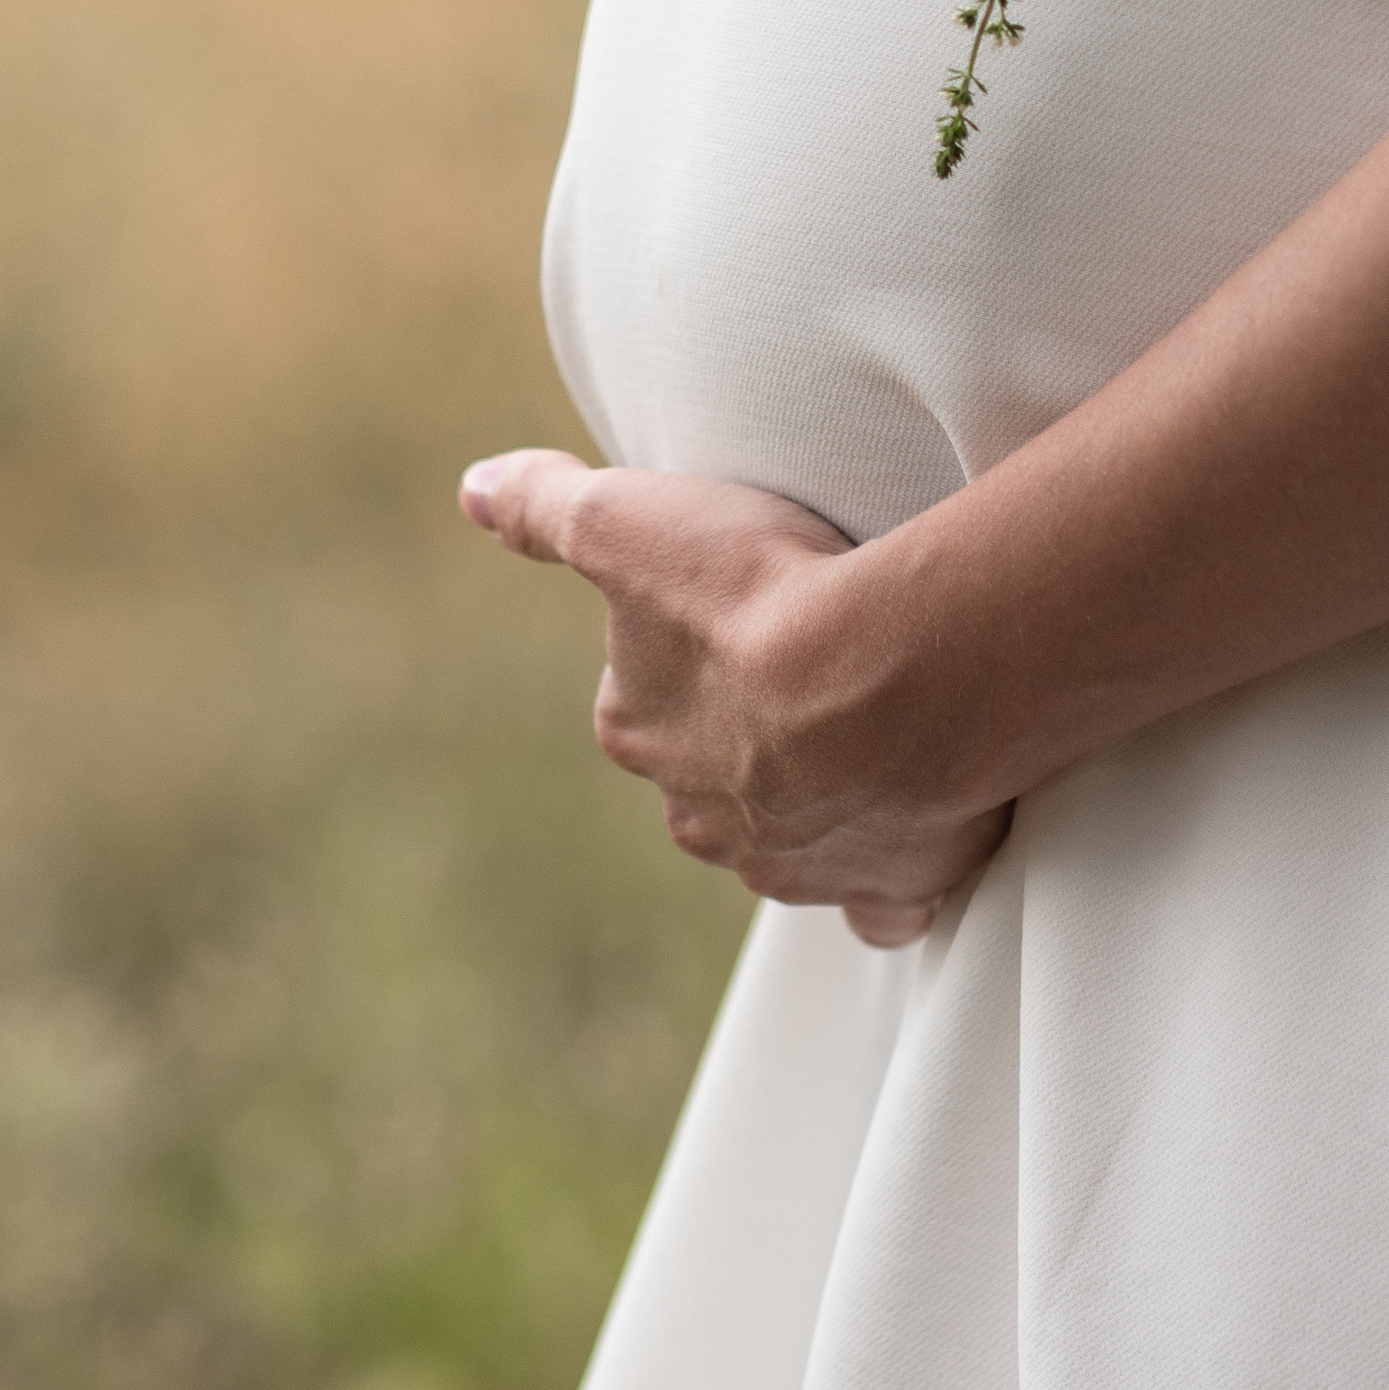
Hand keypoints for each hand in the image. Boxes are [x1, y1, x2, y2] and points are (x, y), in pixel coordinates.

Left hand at [462, 448, 1011, 946]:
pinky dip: (893, 873)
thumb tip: (474, 489)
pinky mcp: (885, 886)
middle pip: (720, 767)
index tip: (743, 604)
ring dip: (826, 787)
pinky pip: (881, 900)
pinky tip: (914, 826)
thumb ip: (544, 507)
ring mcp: (793, 860)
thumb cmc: (760, 590)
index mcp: (642, 733)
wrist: (894, 673)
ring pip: (796, 828)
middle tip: (819, 656)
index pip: (648, 693)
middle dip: (756, 728)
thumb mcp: (625, 520)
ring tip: (883, 713)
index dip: (693, 643)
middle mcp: (702, 815)